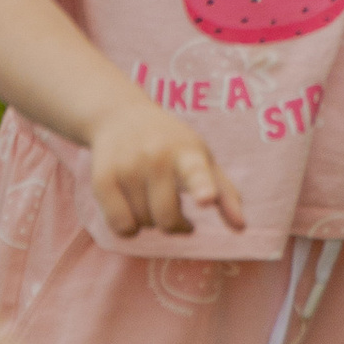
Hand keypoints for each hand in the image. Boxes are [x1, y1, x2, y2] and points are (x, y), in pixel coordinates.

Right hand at [87, 92, 249, 239]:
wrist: (119, 115)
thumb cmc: (171, 143)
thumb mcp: (202, 158)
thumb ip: (225, 193)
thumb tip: (241, 228)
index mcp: (187, 152)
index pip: (196, 172)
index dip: (202, 187)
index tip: (207, 198)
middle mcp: (156, 157)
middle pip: (166, 218)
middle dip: (174, 224)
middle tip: (177, 211)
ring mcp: (127, 167)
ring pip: (143, 224)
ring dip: (150, 221)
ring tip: (151, 196)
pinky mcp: (103, 179)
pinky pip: (120, 227)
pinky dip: (129, 228)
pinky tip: (133, 208)